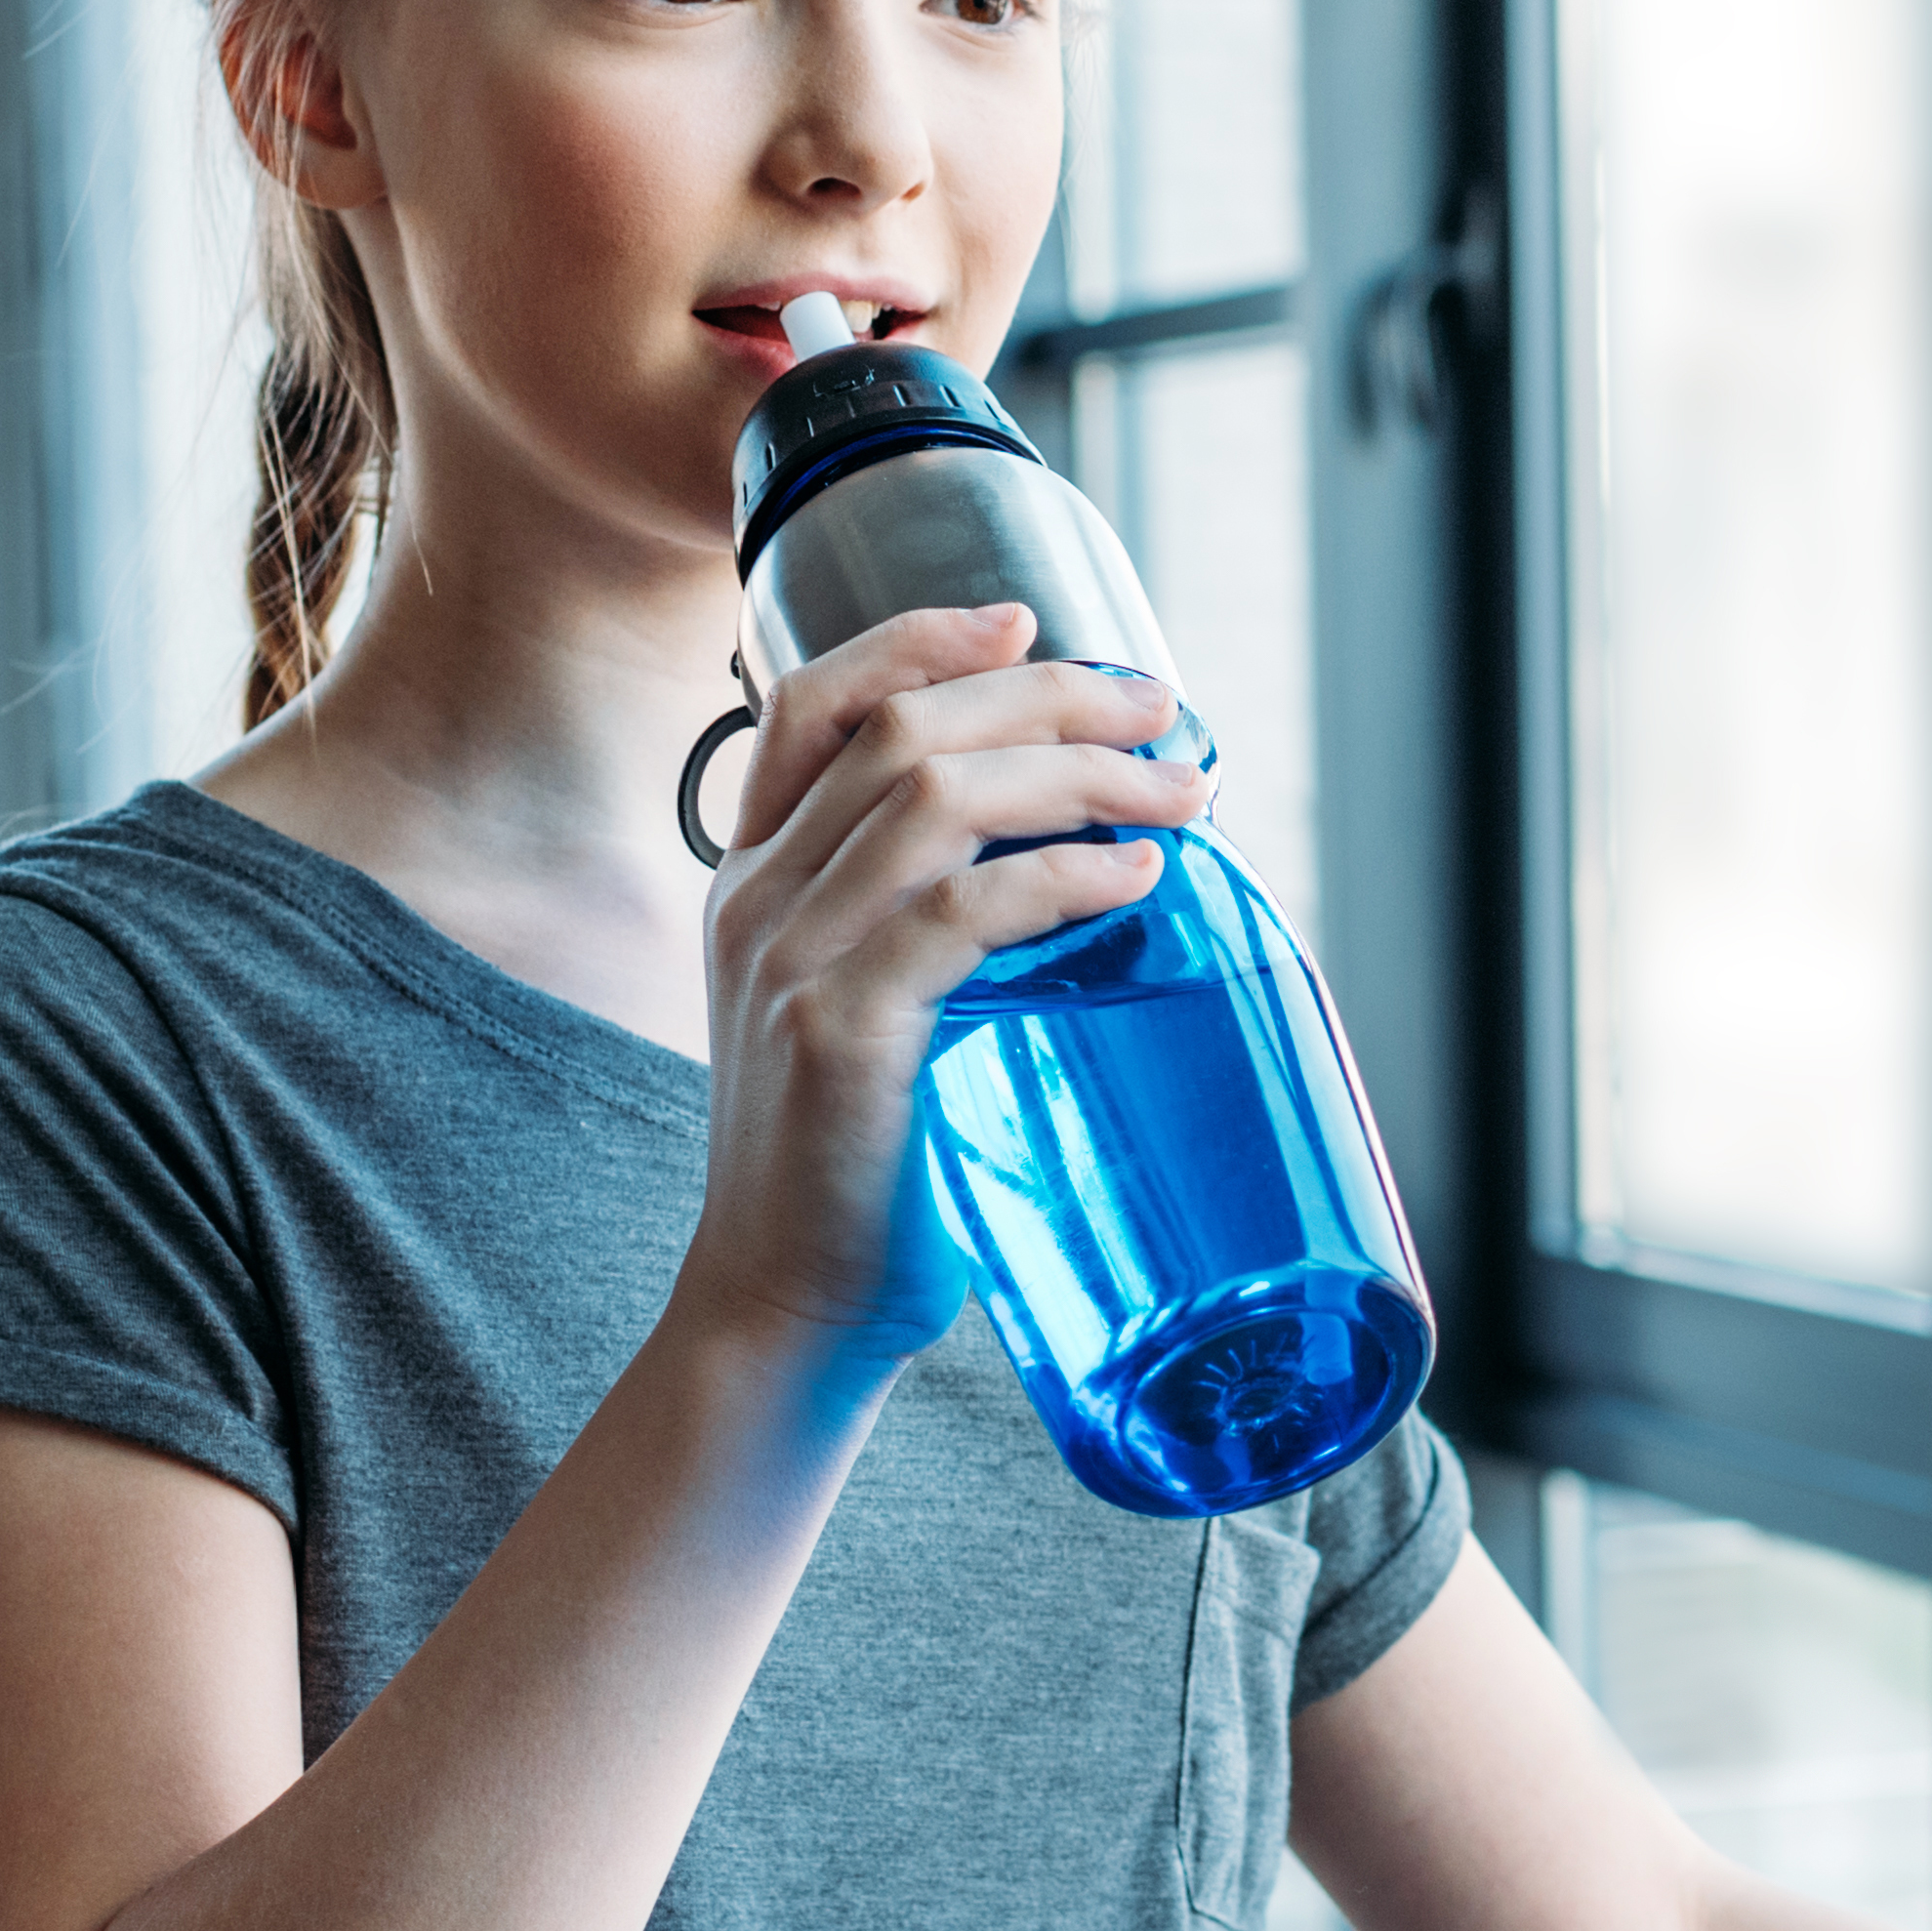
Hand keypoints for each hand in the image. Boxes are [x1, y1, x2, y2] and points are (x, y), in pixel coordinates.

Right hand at [669, 601, 1212, 1387]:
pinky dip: (1064, 878)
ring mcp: (789, 962)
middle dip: (1048, 698)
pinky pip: (964, 914)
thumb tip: (1074, 858)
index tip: (1026, 621)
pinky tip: (1135, 878)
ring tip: (1180, 793)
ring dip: (1080, 776)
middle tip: (1161, 710)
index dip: (919, 642)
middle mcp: (755, 898)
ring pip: (936, 799)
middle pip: (902, 730)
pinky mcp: (839, 1034)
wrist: (787, 1310)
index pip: (810, 701)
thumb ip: (920, 926)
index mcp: (751, 877)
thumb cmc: (853, 1168)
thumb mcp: (862, 1011)